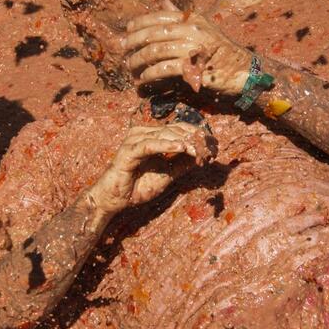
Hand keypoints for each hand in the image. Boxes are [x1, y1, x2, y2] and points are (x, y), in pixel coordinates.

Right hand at [87, 122, 212, 216]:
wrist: (115, 200)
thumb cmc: (137, 187)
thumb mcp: (167, 176)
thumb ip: (182, 165)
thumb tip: (202, 158)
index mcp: (151, 136)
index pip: (178, 128)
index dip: (196, 134)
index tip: (213, 144)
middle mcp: (142, 133)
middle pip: (173, 129)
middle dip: (194, 138)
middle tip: (210, 148)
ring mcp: (134, 140)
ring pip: (164, 134)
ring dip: (183, 141)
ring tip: (198, 150)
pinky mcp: (127, 151)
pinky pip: (150, 145)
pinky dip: (166, 145)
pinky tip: (182, 148)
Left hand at [122, 9, 251, 94]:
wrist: (244, 71)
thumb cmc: (221, 50)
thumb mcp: (203, 27)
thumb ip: (182, 16)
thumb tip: (164, 2)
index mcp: (193, 19)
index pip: (160, 15)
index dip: (140, 22)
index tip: (127, 29)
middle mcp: (192, 29)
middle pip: (154, 33)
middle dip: (134, 41)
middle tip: (122, 50)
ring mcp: (193, 47)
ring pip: (155, 51)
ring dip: (138, 60)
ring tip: (130, 66)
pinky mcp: (193, 67)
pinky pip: (163, 69)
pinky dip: (149, 74)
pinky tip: (143, 79)